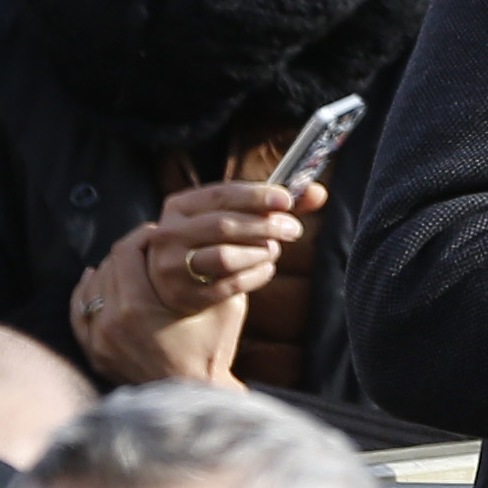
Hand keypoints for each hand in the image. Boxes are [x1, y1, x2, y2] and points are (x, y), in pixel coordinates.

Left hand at [70, 225, 245, 385]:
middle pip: (110, 265)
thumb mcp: (226, 305)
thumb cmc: (214, 349)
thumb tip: (210, 240)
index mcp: (138, 307)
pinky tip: (94, 276)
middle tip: (151, 243)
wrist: (197, 398)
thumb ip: (215, 270)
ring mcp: (99, 342)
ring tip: (133, 261)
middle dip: (131, 250)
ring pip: (94, 286)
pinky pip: (81, 313)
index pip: (128, 251)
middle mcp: (111, 323)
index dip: (145, 235)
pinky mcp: (96, 355)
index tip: (162, 231)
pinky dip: (87, 292)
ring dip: (113, 269)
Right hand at [144, 181, 323, 315]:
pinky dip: (256, 275)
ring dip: (259, 252)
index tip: (286, 200)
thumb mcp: (236, 217)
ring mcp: (172, 267)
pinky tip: (266, 269)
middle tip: (293, 229)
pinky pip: (230, 284)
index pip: (221, 193)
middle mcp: (169, 234)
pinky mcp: (185, 295)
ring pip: (226, 256)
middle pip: (225, 225)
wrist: (183, 287)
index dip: (256, 196)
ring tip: (273, 250)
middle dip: (265, 226)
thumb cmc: (217, 242)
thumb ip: (276, 204)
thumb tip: (318, 192)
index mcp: (180, 206)